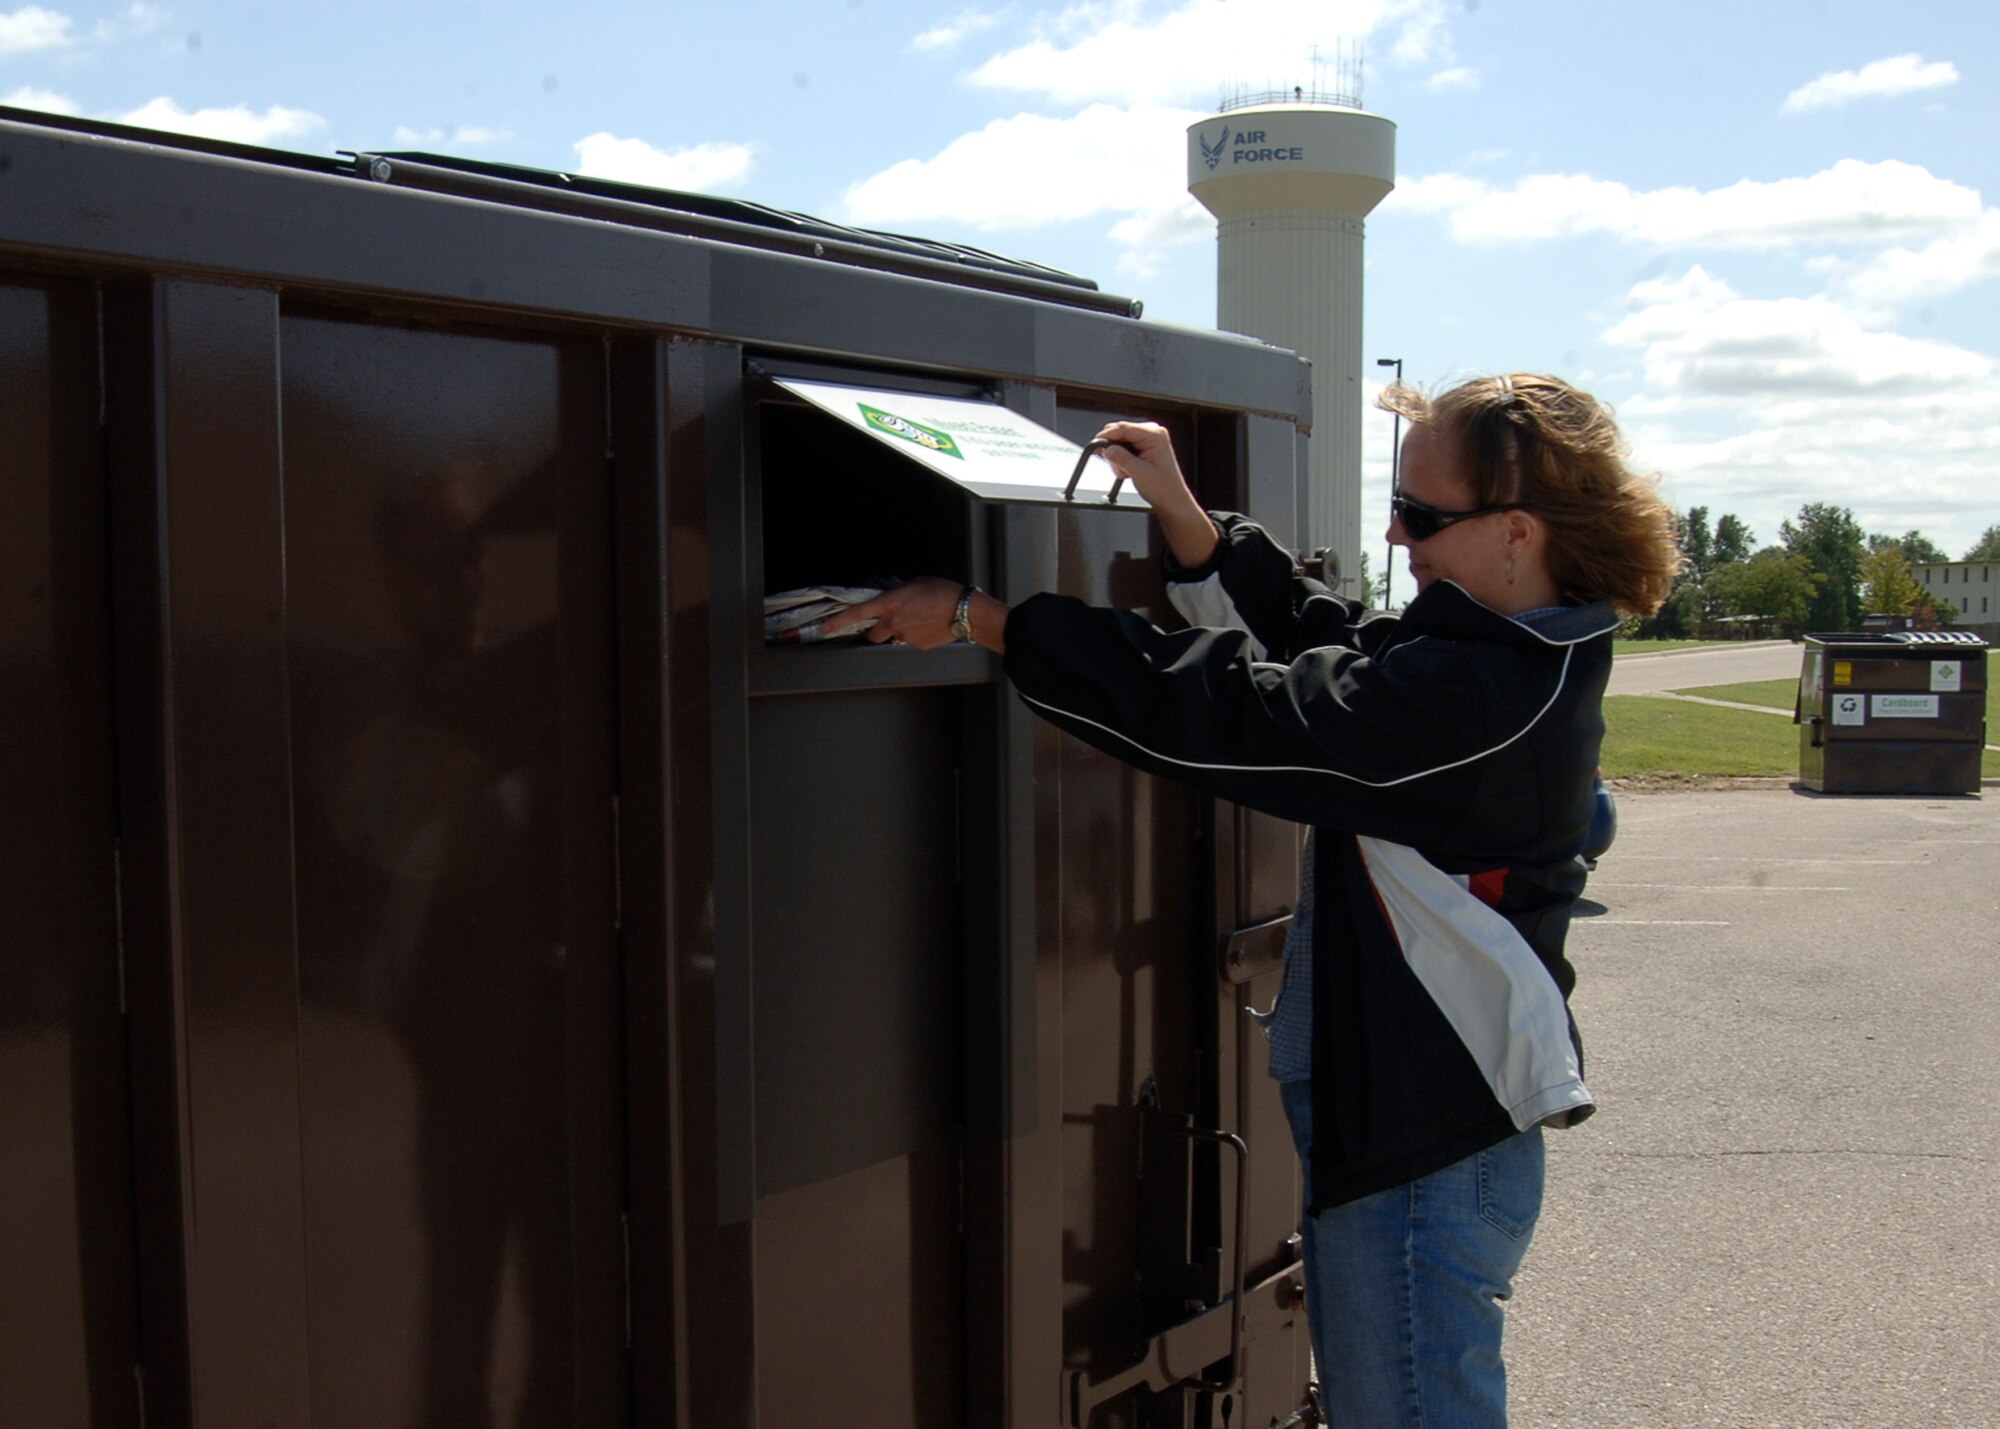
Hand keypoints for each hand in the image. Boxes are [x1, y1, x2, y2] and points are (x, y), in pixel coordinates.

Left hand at [818, 577, 1009, 652]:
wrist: (966, 611)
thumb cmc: (944, 592)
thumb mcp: (916, 584)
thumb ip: (898, 593)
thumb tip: (891, 601)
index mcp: (891, 603)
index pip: (857, 614)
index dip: (838, 622)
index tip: (824, 628)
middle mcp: (894, 623)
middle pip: (873, 635)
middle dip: (876, 631)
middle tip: (889, 622)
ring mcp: (906, 637)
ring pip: (894, 638)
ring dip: (900, 631)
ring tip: (920, 620)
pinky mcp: (919, 647)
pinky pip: (911, 642)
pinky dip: (917, 635)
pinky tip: (930, 626)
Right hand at [1093, 421, 1218, 567]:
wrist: (1171, 500)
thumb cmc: (1164, 487)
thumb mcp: (1140, 473)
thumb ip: (1122, 459)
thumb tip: (1107, 449)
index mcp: (1155, 435)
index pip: (1124, 428)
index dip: (1107, 435)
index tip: (1095, 445)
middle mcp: (1151, 433)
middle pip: (1119, 432)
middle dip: (1113, 450)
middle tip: (1117, 467)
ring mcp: (1147, 439)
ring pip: (1119, 442)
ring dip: (1117, 458)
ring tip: (1127, 472)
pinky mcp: (1142, 447)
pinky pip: (1123, 448)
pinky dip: (1121, 460)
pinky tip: (1129, 470)